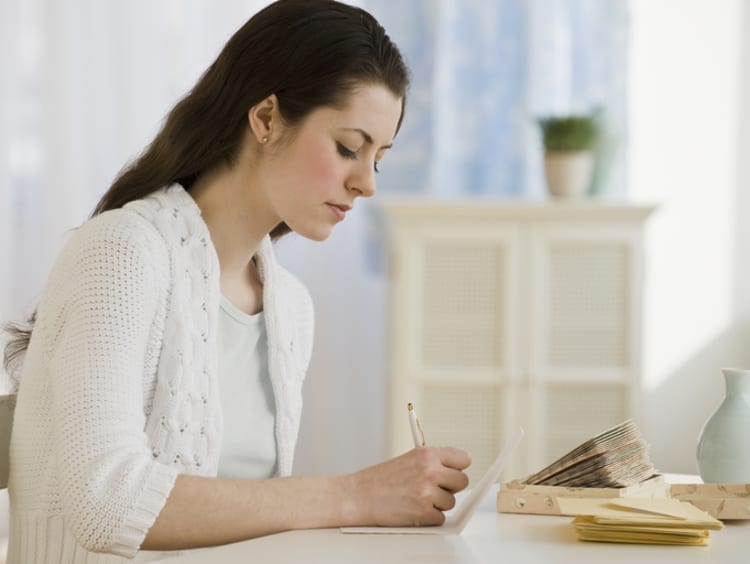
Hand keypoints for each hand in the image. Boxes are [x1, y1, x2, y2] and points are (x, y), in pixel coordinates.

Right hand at [345, 446, 470, 526]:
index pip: (464, 458)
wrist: (357, 496)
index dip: (458, 467)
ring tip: (415, 499)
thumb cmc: (380, 479)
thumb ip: (433, 463)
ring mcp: (427, 491)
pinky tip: (412, 510)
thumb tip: (456, 472)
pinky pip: (440, 518)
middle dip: (451, 487)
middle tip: (434, 489)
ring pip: (451, 502)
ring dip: (437, 504)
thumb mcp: (409, 459)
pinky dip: (428, 518)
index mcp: (427, 453)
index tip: (452, 472)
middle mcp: (430, 470)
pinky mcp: (423, 512)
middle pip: (462, 481)